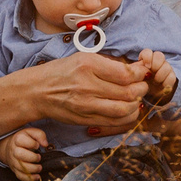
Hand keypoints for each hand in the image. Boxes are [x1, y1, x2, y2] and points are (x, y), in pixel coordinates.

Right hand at [0, 127, 48, 180]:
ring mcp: (13, 161)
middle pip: (19, 154)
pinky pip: (20, 176)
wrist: (11, 147)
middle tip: (39, 157)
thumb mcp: (31, 133)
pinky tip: (37, 176)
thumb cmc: (25, 139)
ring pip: (20, 167)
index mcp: (17, 139)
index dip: (31, 143)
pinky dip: (29, 178)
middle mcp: (13, 150)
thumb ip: (39, 135)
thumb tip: (45, 144)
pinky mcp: (15, 169)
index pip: (20, 140)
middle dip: (32, 157)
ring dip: (32, 169)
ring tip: (40, 167)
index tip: (37, 145)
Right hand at [30, 52, 149, 131]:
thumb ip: (110, 64)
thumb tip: (137, 69)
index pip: (125, 74)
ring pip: (124, 110)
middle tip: (142, 86)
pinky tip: (128, 109)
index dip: (140, 74)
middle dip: (142, 89)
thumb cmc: (62, 72)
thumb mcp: (84, 58)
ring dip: (136, 105)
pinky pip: (114, 122)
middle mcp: (87, 86)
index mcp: (88, 65)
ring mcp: (86, 105)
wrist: (37, 91)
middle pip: (128, 93)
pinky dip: (127, 117)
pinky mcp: (86, 119)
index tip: (143, 72)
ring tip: (136, 98)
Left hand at [136, 49, 177, 108]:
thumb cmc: (140, 83)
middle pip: (159, 55)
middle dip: (156, 64)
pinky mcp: (171, 77)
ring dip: (160, 75)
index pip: (148, 52)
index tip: (146, 66)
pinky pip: (172, 77)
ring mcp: (165, 68)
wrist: (148, 94)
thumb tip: (131, 69)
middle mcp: (157, 62)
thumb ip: (134, 72)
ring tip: (155, 82)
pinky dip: (166, 83)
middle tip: (151, 74)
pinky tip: (161, 86)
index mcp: (146, 60)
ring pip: (167, 66)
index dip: (147, 57)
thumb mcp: (134, 77)